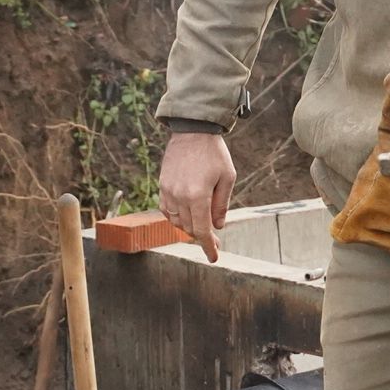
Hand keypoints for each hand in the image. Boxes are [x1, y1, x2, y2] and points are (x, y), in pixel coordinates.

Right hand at [159, 132, 235, 262]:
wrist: (192, 131)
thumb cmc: (214, 153)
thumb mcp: (227, 178)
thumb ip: (221, 205)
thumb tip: (217, 227)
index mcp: (197, 195)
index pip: (201, 230)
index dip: (207, 246)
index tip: (214, 257)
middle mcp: (179, 196)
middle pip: (189, 228)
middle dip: (202, 236)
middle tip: (214, 239)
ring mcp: (168, 191)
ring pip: (177, 221)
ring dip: (189, 226)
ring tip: (202, 223)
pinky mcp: (162, 186)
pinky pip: (167, 210)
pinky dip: (177, 216)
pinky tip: (188, 213)